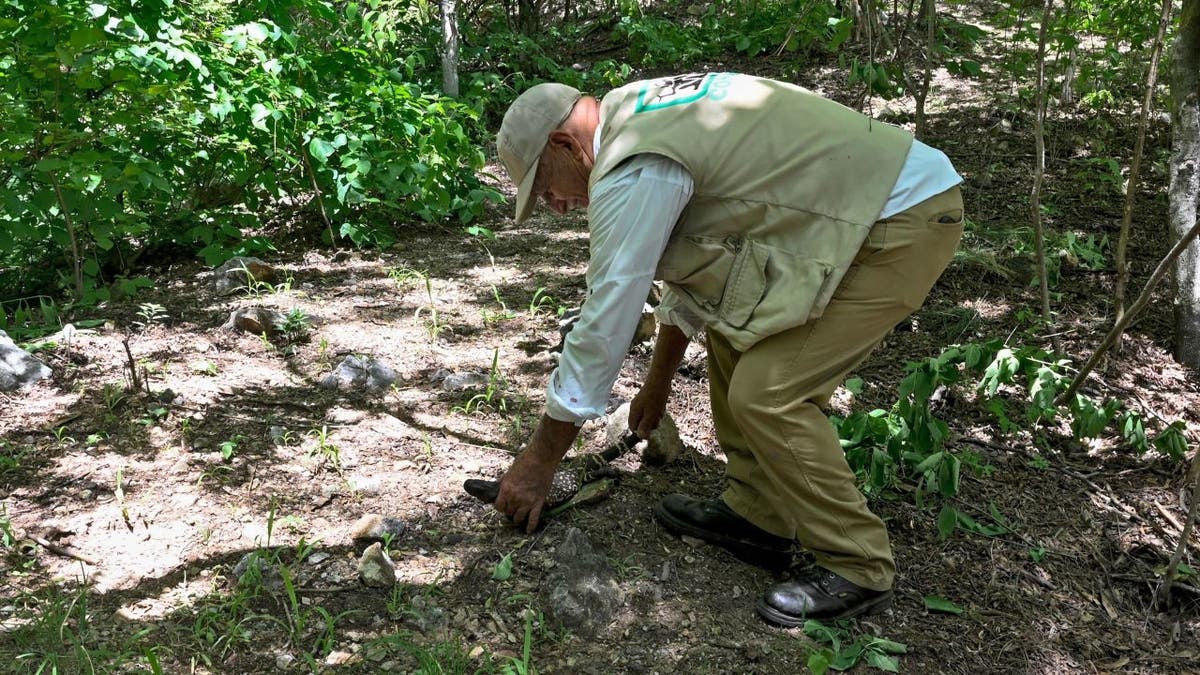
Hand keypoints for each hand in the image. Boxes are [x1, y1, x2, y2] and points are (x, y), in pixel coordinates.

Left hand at [494, 415, 577, 532]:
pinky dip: (531, 526)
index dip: (500, 507)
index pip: (498, 507)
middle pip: (509, 513)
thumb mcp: (510, 471)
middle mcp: (515, 497)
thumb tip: (500, 488)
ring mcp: (527, 501)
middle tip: (512, 508)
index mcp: (506, 489)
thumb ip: (505, 482)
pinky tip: (529, 531)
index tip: (503, 505)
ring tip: (519, 517)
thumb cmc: (525, 461)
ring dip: (518, 518)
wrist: (542, 458)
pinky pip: (533, 519)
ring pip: (519, 518)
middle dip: (510, 511)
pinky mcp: (538, 502)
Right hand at [629, 380, 668, 437]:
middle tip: (657, 418)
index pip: (633, 427)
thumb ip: (645, 425)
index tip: (650, 430)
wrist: (660, 379)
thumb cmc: (655, 397)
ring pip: (647, 417)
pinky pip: (651, 410)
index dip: (641, 431)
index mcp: (633, 411)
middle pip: (641, 423)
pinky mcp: (647, 400)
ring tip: (660, 410)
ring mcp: (641, 404)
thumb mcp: (651, 414)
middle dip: (650, 423)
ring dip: (655, 417)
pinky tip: (661, 406)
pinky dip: (657, 411)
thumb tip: (641, 437)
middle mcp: (635, 408)